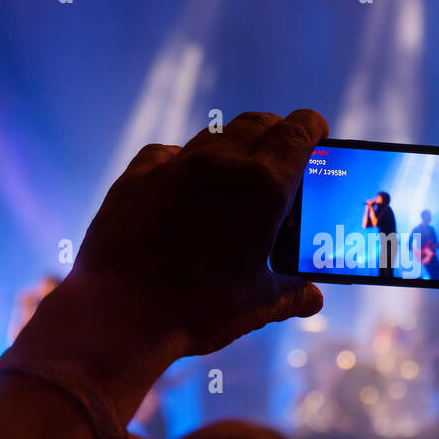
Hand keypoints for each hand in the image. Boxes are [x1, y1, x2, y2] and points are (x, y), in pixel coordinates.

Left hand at [67, 110, 325, 357]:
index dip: (312, 127)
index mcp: (263, 186)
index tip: (318, 132)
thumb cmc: (199, 308)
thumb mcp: (258, 304)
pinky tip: (182, 180)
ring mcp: (174, 166)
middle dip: (276, 132)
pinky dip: (182, 160)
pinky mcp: (136, 178)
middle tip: (283, 152)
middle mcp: (220, 163)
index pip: (298, 133)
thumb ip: (292, 294)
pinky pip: (166, 152)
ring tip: (236, 171)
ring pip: (214, 136)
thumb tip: (312, 298)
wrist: (121, 313)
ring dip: (232, 145)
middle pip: (257, 124)